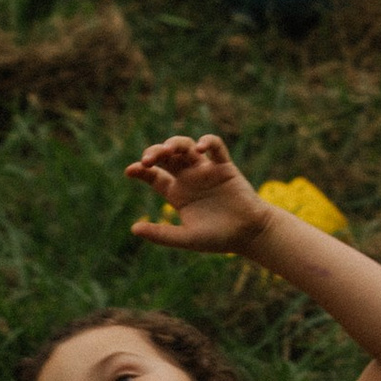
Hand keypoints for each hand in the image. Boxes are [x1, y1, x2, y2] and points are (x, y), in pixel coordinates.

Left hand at [125, 131, 268, 255]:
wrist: (249, 235)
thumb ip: (162, 234)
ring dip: (176, 143)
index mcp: (176, 193)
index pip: (154, 175)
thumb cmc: (218, 239)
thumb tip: (133, 229)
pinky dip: (207, 142)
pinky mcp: (225, 166)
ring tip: (168, 149)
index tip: (130, 170)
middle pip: (167, 157)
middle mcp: (189, 178)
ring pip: (187, 147)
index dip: (141, 170)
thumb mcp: (187, 238)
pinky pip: (216, 147)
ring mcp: (206, 170)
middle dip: (155, 153)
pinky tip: (199, 149)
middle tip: (148, 159)